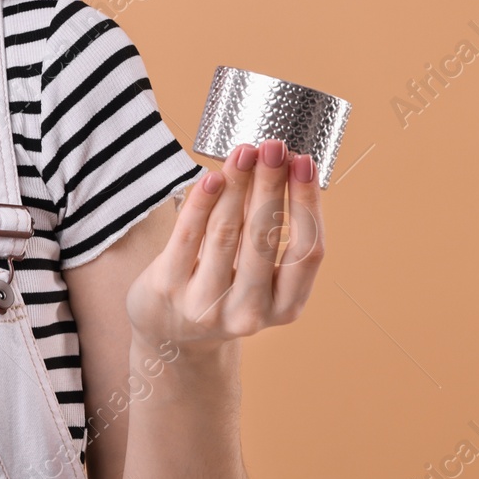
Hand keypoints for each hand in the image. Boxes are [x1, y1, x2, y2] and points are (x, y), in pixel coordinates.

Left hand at [125, 139, 325, 354]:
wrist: (169, 333)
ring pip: (226, 233)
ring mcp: (207, 304)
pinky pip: (187, 236)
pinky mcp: (169, 289)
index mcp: (286, 307)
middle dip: (270, 185)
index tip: (304, 163)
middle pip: (265, 237)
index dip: (307, 203)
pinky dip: (202, 203)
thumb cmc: (221, 288)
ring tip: (243, 152)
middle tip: (273, 146)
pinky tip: (212, 176)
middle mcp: (251, 312)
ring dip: (236, 185)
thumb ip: (265, 228)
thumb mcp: (254, 272)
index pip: (308, 251)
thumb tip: (275, 164)